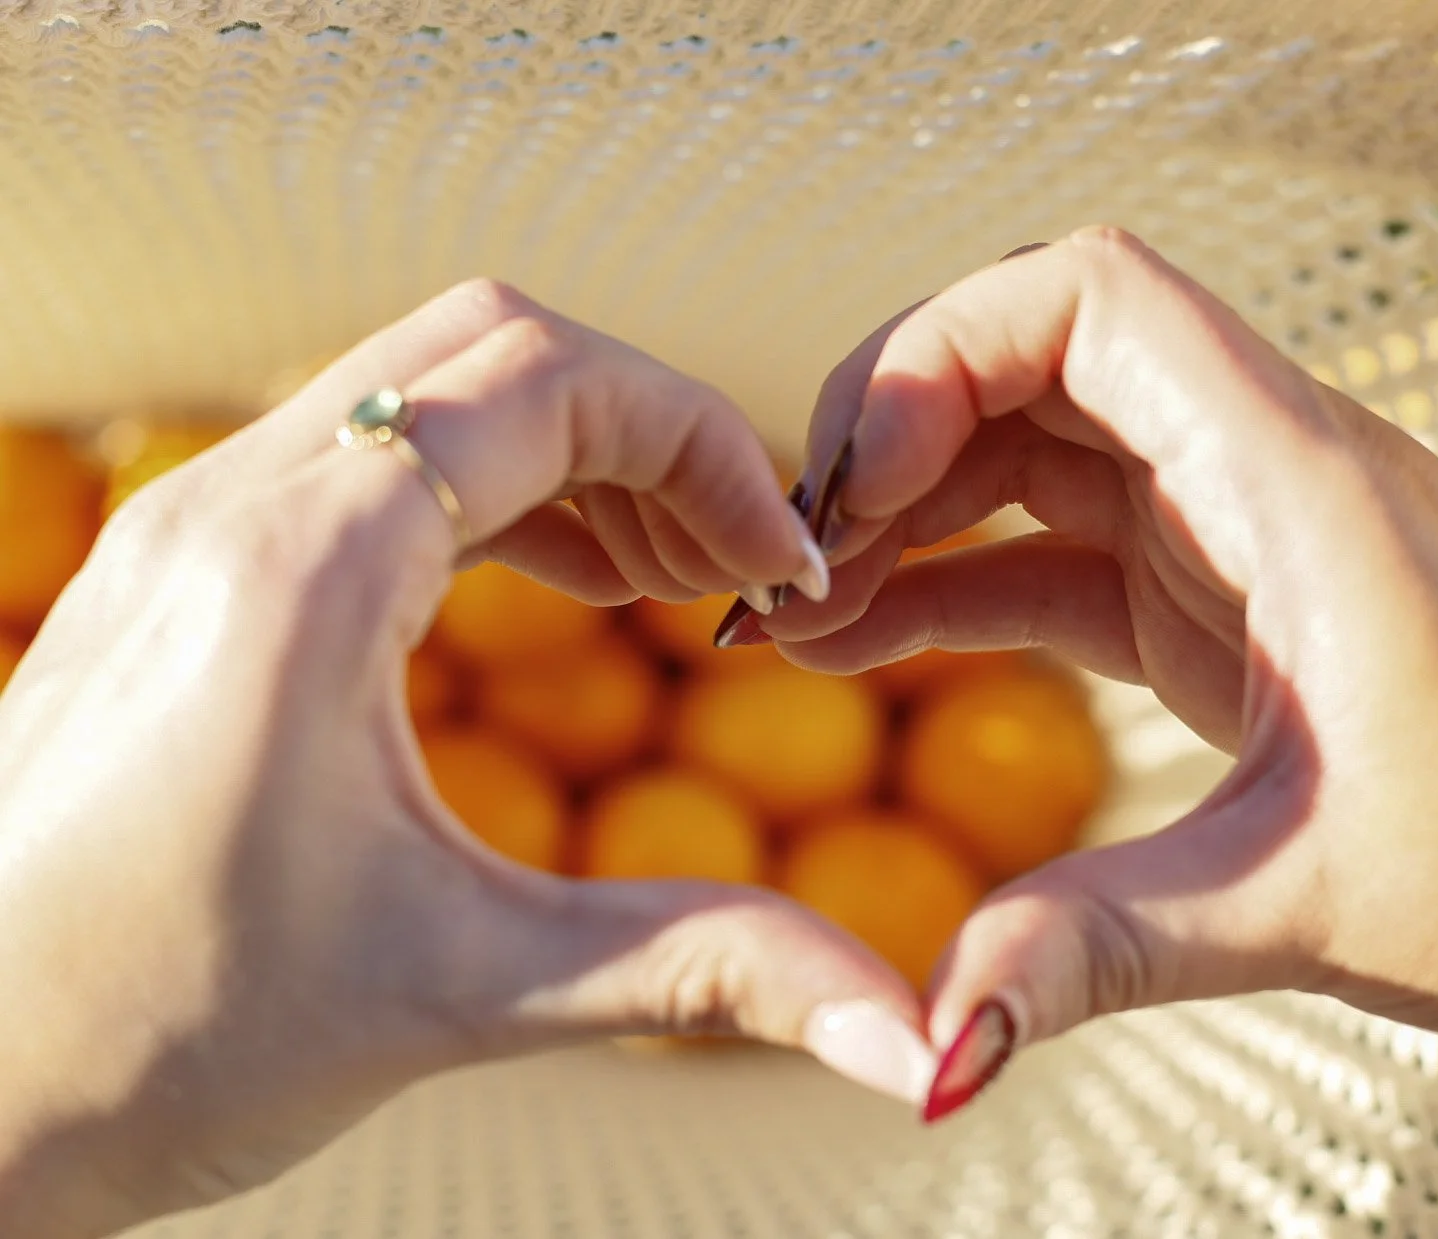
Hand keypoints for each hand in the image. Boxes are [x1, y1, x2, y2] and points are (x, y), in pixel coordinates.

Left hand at [0, 281, 927, 1237]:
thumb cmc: (142, 1045)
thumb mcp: (464, 987)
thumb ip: (706, 969)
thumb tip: (912, 1042)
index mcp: (298, 569)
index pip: (546, 379)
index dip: (702, 449)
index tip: (779, 568)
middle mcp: (227, 509)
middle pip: (490, 346)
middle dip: (645, 426)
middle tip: (731, 561)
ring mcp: (189, 531)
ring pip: (424, 389)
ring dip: (570, 452)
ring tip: (665, 580)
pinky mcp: (183, 579)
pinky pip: (365, 459)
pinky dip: (489, 490)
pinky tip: (553, 589)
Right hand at [763, 229, 1437, 1118]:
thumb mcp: (1304, 901)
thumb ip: (1098, 946)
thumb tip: (937, 1037)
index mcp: (1295, 482)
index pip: (1091, 297)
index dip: (942, 351)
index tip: (859, 479)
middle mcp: (1257, 470)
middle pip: (1028, 356)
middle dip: (891, 435)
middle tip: (801, 559)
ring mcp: (1229, 528)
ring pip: (1027, 450)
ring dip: (906, 514)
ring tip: (807, 613)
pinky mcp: (1212, 596)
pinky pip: (1050, 549)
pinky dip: (951, 582)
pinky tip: (869, 640)